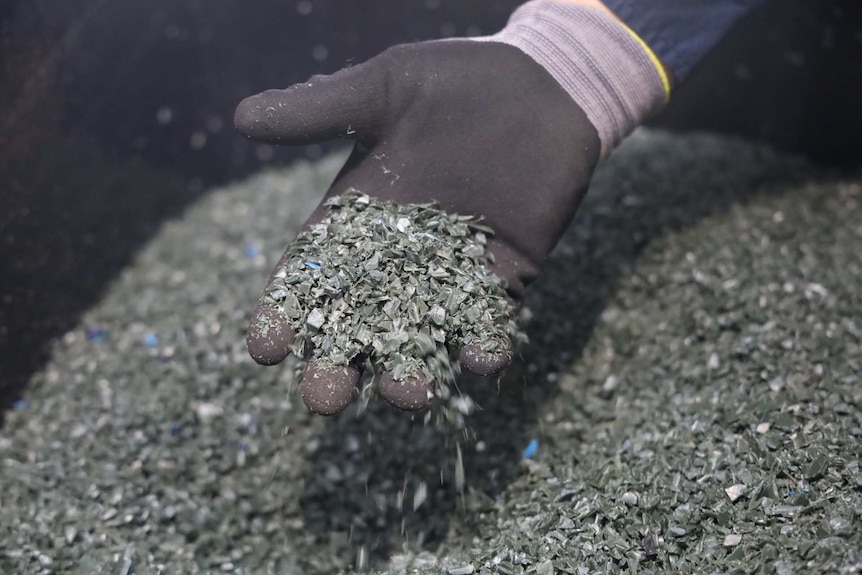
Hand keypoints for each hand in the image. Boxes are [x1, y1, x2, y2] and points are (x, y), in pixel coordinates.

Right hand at [234, 39, 599, 414]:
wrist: (541, 84)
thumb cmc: (455, 82)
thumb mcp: (383, 91)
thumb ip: (320, 110)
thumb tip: (241, 117)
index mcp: (354, 221)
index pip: (308, 279)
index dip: (284, 315)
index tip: (265, 347)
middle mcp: (396, 261)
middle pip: (356, 329)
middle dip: (338, 367)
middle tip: (323, 400)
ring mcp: (450, 276)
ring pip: (422, 340)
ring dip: (412, 372)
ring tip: (405, 394)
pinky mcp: (505, 279)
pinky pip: (491, 324)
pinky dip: (485, 346)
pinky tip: (479, 359)